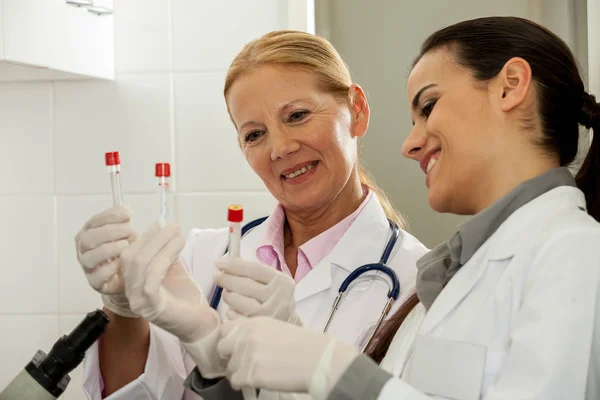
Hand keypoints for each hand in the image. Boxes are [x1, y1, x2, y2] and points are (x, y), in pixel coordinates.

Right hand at [75, 206, 136, 316]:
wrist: (130, 277)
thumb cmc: (125, 252)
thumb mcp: (126, 235)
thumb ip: (124, 224)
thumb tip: (127, 211)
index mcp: (90, 233)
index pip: (94, 221)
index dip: (110, 215)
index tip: (127, 212)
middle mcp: (84, 249)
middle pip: (89, 238)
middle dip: (110, 231)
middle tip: (129, 229)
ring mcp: (87, 266)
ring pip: (90, 256)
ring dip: (109, 248)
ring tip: (125, 245)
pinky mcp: (94, 282)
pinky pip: (97, 276)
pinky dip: (109, 269)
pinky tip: (121, 263)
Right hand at [120, 222, 224, 376]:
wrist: (200, 323)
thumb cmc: (186, 296)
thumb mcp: (172, 268)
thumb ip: (164, 251)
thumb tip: (162, 227)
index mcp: (132, 282)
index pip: (128, 255)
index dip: (143, 237)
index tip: (160, 223)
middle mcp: (131, 293)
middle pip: (131, 257)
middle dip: (153, 238)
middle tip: (172, 226)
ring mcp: (138, 301)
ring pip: (141, 265)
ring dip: (161, 245)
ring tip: (178, 235)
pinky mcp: (151, 307)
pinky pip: (151, 278)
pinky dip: (164, 258)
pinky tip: (177, 249)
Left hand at [215, 257, 301, 324]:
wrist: (286, 325)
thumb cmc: (272, 298)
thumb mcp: (270, 282)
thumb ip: (252, 271)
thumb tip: (226, 262)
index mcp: (283, 282)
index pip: (255, 269)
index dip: (234, 264)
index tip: (219, 262)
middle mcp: (280, 298)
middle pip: (245, 285)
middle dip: (227, 279)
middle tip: (217, 276)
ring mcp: (270, 316)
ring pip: (238, 301)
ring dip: (228, 296)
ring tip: (227, 295)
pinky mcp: (259, 329)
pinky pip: (236, 318)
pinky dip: (231, 312)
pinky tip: (234, 310)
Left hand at [217, 317, 358, 396]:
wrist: (317, 359)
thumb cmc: (302, 345)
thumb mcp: (275, 327)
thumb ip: (254, 331)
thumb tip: (237, 340)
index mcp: (254, 322)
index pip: (225, 329)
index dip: (230, 340)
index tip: (237, 347)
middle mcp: (247, 336)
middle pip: (222, 348)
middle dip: (230, 356)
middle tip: (244, 362)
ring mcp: (248, 354)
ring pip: (229, 368)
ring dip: (240, 372)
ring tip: (258, 372)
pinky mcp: (251, 373)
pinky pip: (235, 381)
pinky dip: (244, 383)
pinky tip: (258, 380)